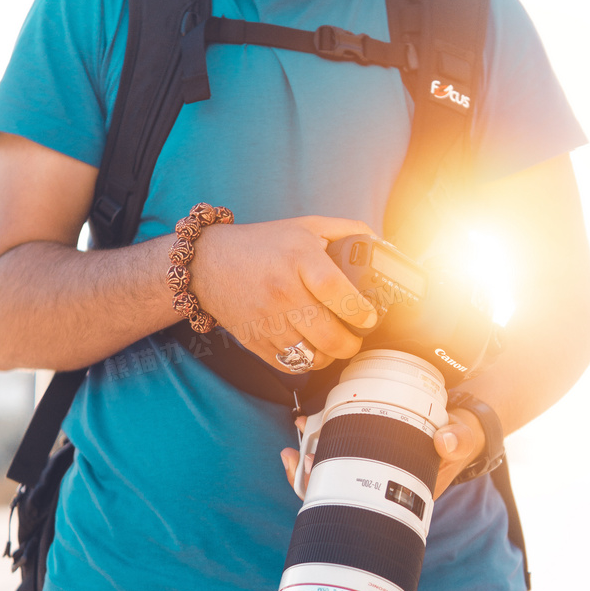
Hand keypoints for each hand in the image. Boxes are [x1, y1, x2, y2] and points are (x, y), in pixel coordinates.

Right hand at [191, 215, 380, 370]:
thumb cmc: (262, 244)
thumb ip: (347, 230)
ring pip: (311, 356)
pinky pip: (290, 365)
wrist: (209, 263)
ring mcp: (266, 320)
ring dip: (330, 356)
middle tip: (356, 337)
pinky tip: (311, 349)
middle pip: (327, 334)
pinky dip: (306, 363)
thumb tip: (381, 244)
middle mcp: (282, 291)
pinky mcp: (255, 341)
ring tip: (334, 344)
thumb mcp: (306, 225)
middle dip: (351, 343)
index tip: (370, 317)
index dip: (359, 310)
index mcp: (298, 258)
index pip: (335, 290)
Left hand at [280, 411, 485, 500]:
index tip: (306, 466)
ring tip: (299, 429)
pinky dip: (323, 437)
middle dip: (309, 475)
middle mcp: (382, 484)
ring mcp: (375, 467)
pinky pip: (341, 450)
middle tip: (295, 453)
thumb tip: (444, 441)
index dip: (325, 490)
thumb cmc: (462, 436)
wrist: (465, 425)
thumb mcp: (465, 437)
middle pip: (336, 491)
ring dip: (312, 453)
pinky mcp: (372, 448)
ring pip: (334, 471)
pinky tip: (310, 422)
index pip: (355, 502)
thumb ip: (459, 439)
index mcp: (400, 492)